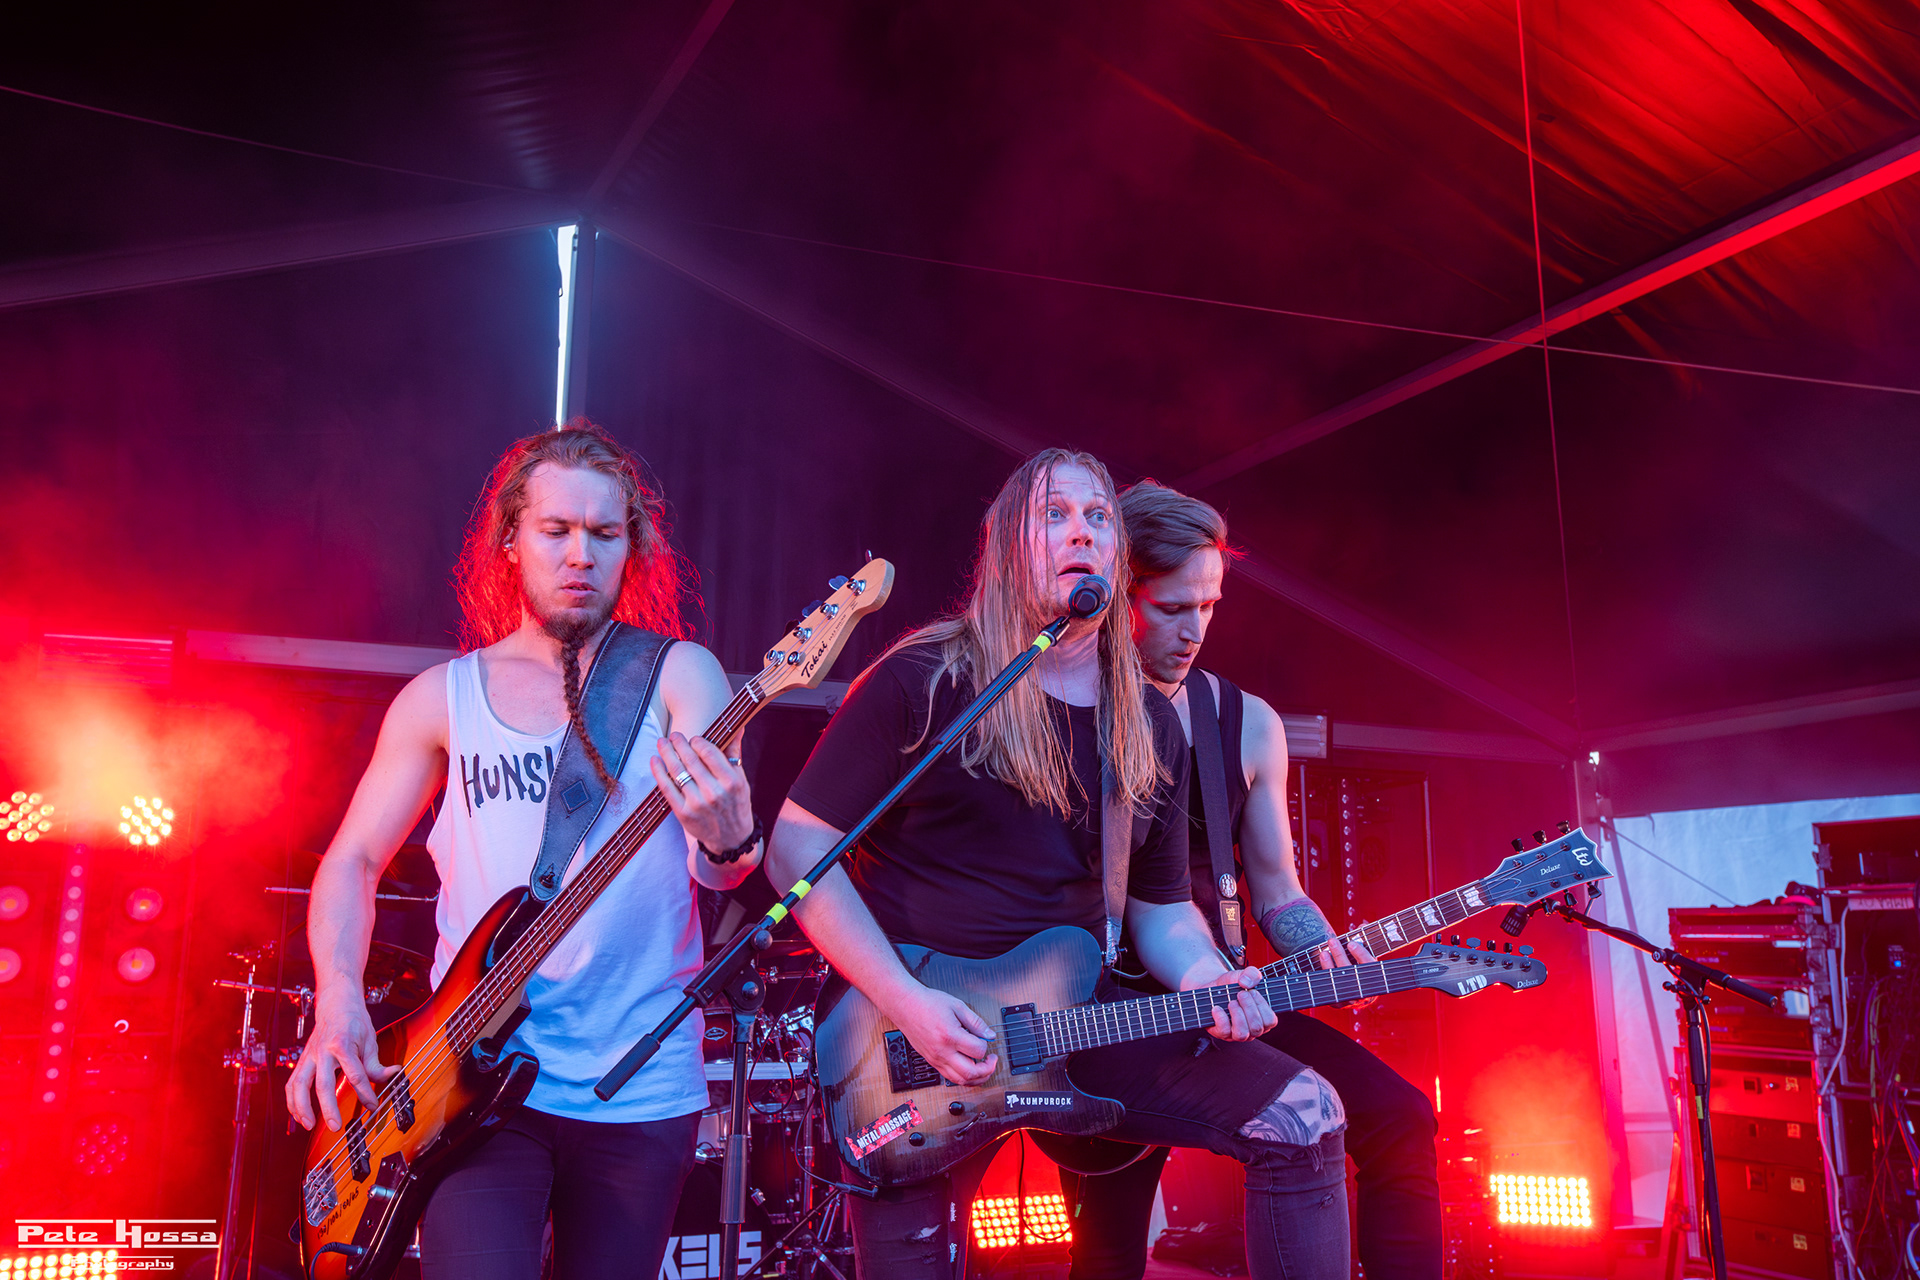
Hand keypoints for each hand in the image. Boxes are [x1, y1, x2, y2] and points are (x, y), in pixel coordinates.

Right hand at [285, 988, 398, 1130]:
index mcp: (343, 1044)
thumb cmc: (353, 1021)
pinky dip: (292, 1101)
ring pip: (299, 1085)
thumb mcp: (370, 1039)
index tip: (372, 1106)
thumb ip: (376, 1063)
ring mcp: (310, 1056)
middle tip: (336, 1126)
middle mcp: (323, 1051)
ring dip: (302, 1107)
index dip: (365, 1093)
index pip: (355, 1074)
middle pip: (323, 1083)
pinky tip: (298, 1116)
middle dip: (328, 1107)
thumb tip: (391, 1076)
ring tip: (309, 1125)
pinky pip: (292, 1083)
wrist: (336, 1004)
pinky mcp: (302, 1061)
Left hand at [651, 733, 753, 852]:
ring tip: (663, 743)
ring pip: (677, 772)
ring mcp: (697, 804)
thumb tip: (738, 727)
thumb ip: (734, 753)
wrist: (731, 839)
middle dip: (679, 743)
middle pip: (691, 760)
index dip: (698, 742)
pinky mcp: (683, 814)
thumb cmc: (736, 804)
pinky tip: (655, 761)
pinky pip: (667, 788)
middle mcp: (715, 792)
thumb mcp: (741, 780)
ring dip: (666, 753)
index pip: (710, 753)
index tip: (693, 738)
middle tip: (673, 735)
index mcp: (731, 781)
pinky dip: (658, 772)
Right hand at [883, 983, 998, 1084]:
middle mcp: (942, 1051)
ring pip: (960, 1080)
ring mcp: (935, 1059)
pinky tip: (969, 1069)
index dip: (986, 1046)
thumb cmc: (928, 1003)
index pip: (978, 1051)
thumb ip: (976, 1022)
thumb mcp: (957, 1006)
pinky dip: (963, 1077)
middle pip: (970, 1073)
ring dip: (976, 1078)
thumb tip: (990, 1035)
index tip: (986, 1039)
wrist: (905, 1005)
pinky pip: (950, 1077)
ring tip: (983, 1069)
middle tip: (992, 1061)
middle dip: (987, 1070)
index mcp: (950, 1036)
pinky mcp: (931, 1061)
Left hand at [1189, 966, 1277, 1041]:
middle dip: (1249, 1008)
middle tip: (1240, 994)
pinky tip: (1217, 1007)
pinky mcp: (1220, 1033)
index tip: (1252, 992)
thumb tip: (1246, 983)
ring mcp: (1235, 1033)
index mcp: (1261, 1018)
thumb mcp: (1244, 975)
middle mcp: (1250, 1029)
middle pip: (1256, 1028)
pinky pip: (1224, 1032)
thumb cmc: (1232, 985)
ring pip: (1242, 1034)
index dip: (1262, 1006)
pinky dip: (1221, 1018)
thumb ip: (1252, 974)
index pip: (1270, 1021)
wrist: (1213, 987)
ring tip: (1231, 1002)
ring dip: (1237, 1015)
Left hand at [1313, 935, 1378, 1010]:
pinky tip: (1319, 966)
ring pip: (1338, 983)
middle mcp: (1364, 992)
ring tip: (1323, 952)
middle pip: (1351, 973)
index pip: (1369, 966)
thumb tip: (1362, 924)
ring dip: (1328, 965)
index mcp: (1375, 979)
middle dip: (1340, 955)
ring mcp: (1350, 999)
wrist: (1357, 994)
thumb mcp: (1366, 956)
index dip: (1361, 954)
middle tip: (1332, 941)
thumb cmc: (1361, 967)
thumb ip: (1364, 940)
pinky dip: (1322, 977)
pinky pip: (1328, 990)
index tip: (1351, 942)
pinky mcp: (1337, 1003)